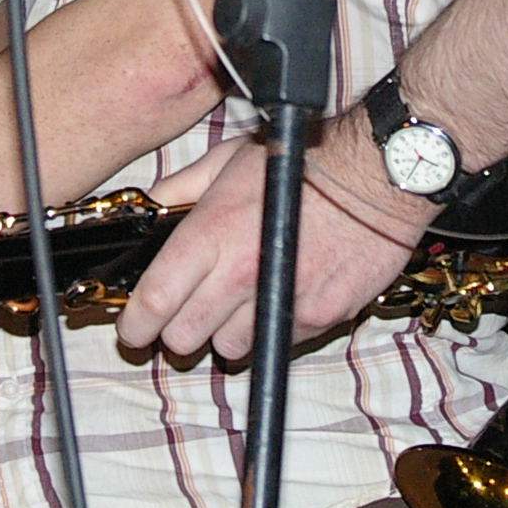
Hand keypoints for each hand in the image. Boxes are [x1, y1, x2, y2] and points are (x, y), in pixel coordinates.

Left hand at [115, 111, 431, 362]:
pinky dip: (270, 328)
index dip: (135, 324)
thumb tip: (149, 208)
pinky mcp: (319, 317)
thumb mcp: (228, 159)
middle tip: (187, 312)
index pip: (155, 300)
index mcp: (212, 233)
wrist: (375, 173)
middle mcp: (242, 274)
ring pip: (230, 349)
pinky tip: (278, 295)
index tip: (132, 329)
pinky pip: (276, 343)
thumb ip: (180, 189)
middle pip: (184, 338)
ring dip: (226, 333)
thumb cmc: (304, 158)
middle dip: (178, 329)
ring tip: (238, 302)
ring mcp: (282, 300)